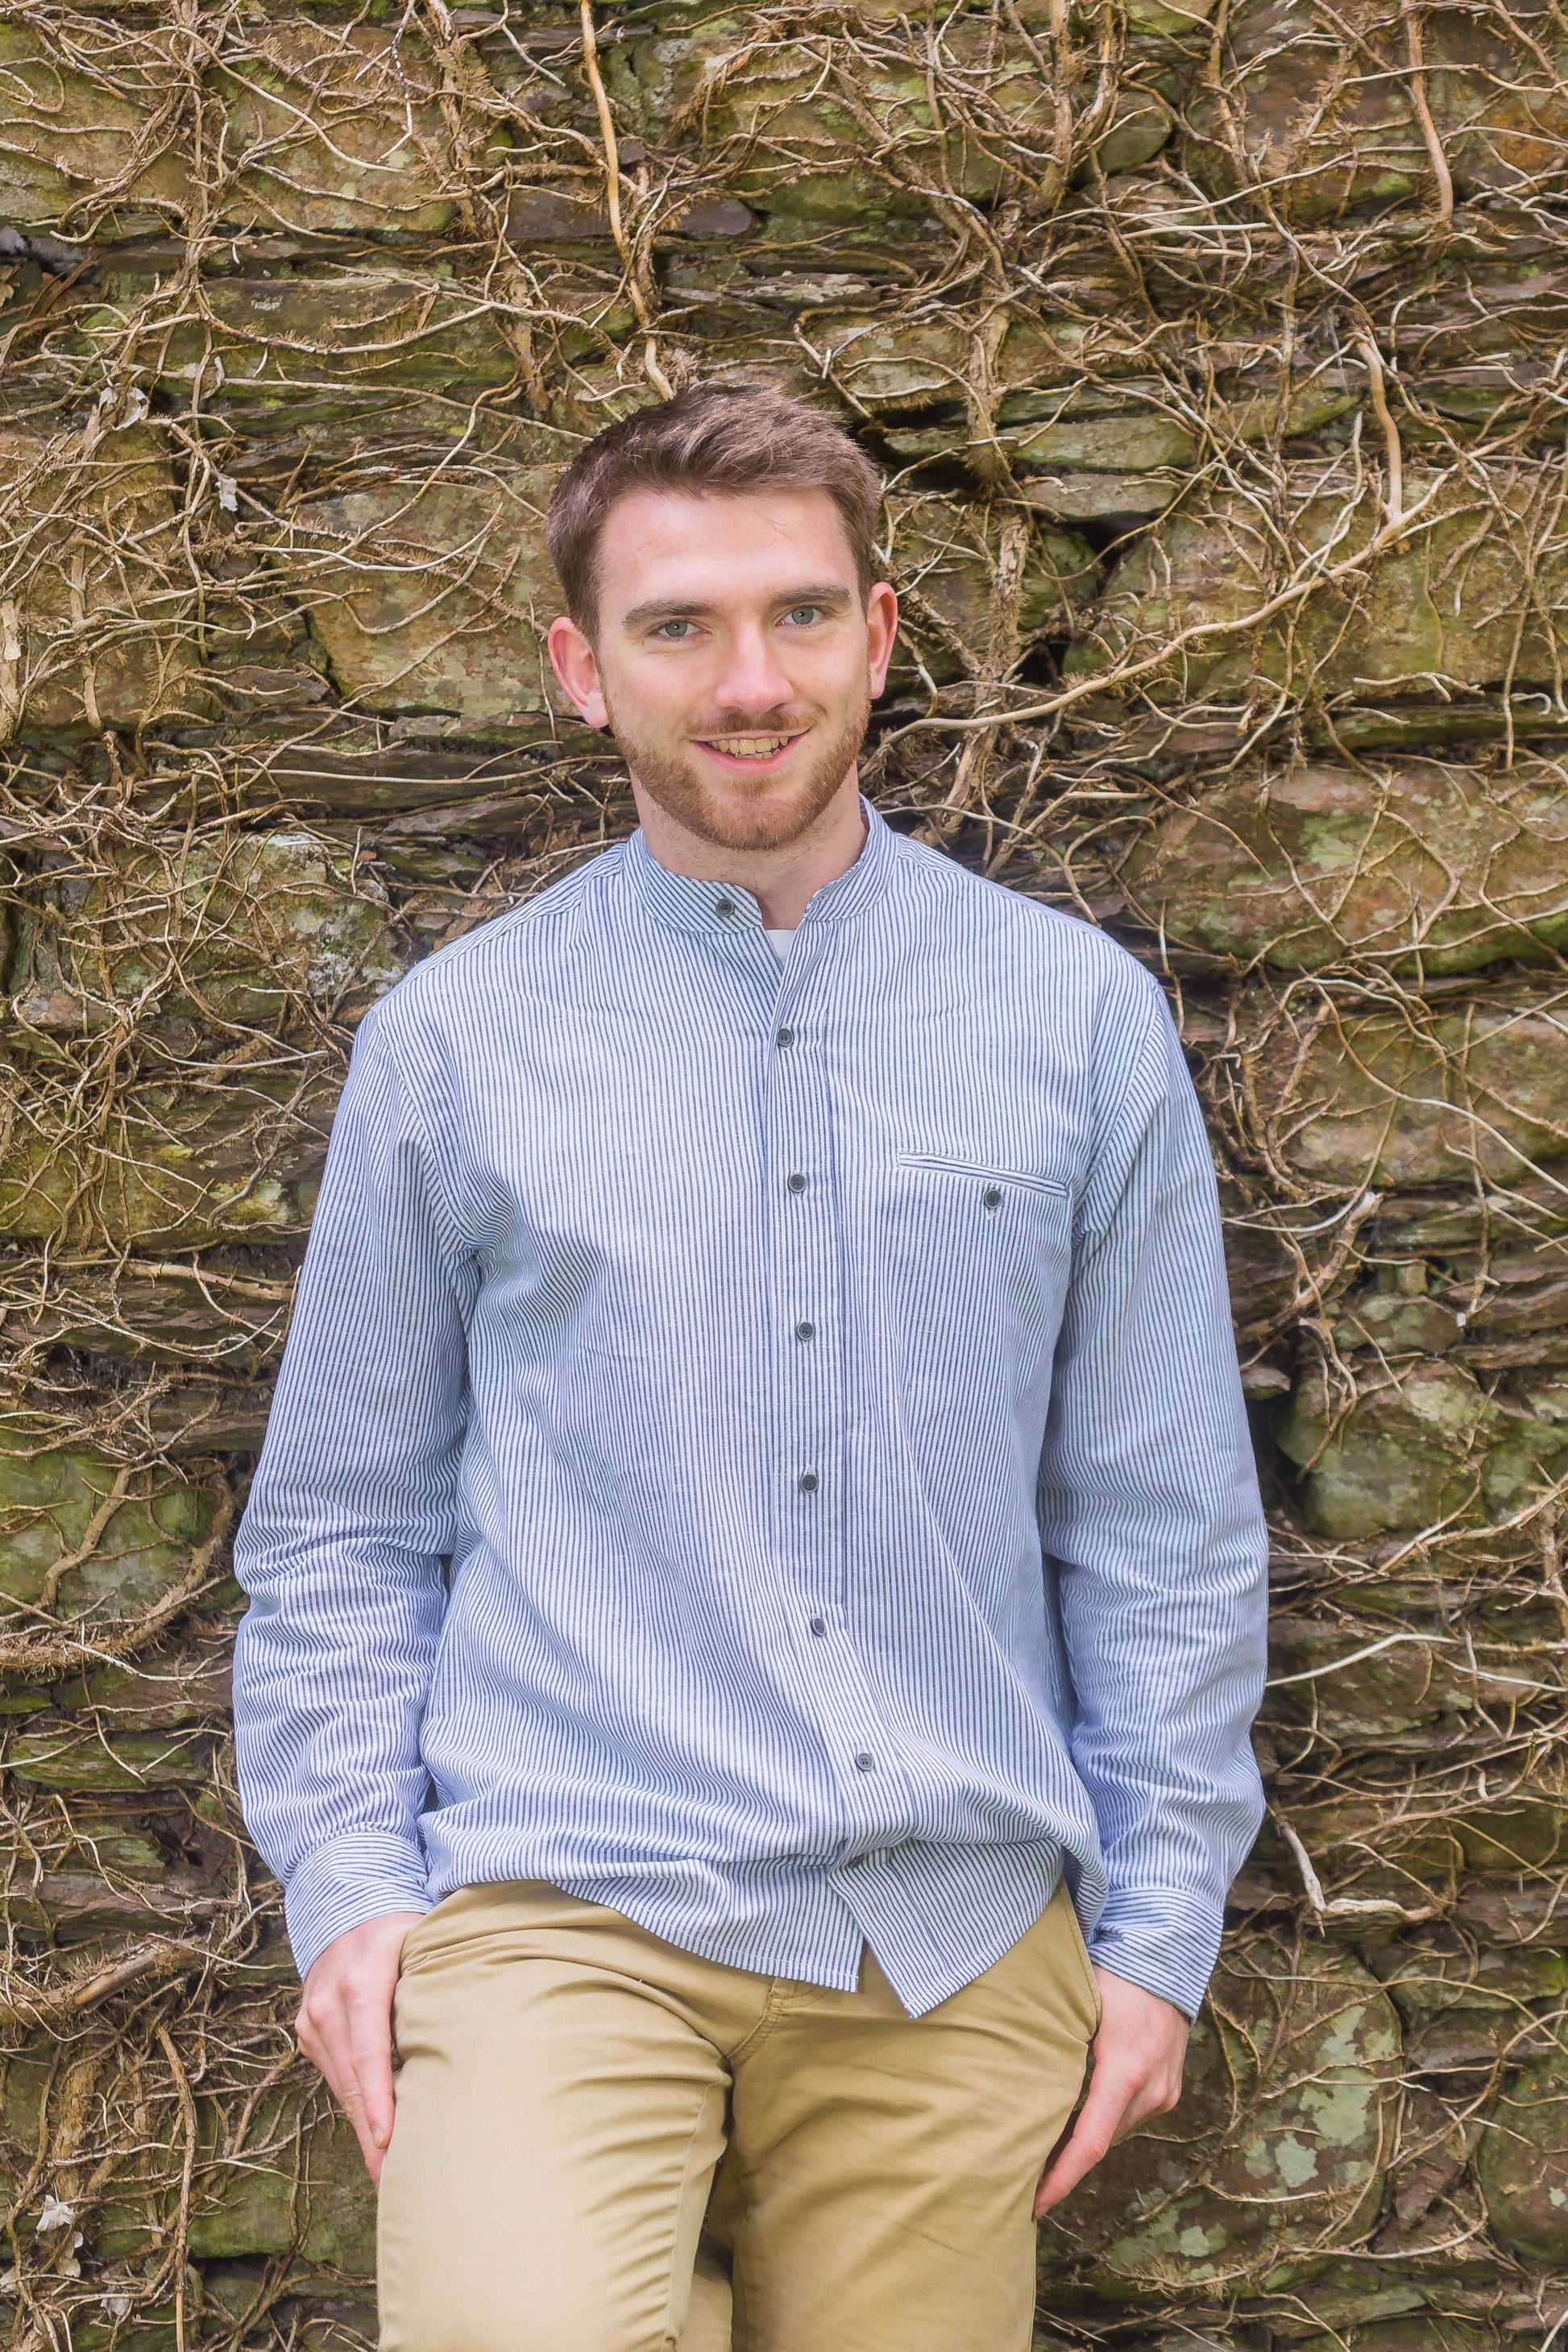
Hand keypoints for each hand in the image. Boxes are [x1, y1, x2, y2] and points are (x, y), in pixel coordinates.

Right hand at [295, 1910, 425, 2183]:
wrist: (345, 1903)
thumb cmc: (403, 1928)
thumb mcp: (426, 1943)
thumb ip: (443, 1982)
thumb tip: (481, 2029)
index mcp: (362, 1981)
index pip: (370, 2051)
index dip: (380, 2099)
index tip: (388, 2142)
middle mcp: (329, 2003)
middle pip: (353, 2081)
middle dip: (373, 2136)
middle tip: (395, 2185)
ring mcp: (312, 2020)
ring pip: (342, 2086)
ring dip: (365, 2129)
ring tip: (390, 2175)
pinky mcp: (308, 2032)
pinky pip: (336, 2076)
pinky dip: (358, 2105)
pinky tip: (378, 2135)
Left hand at [1034, 1966, 1188, 2213]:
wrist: (1167, 1959)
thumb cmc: (1113, 1974)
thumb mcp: (1077, 2006)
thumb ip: (1053, 2046)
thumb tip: (1012, 2081)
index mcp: (1124, 2072)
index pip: (1091, 2143)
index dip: (1062, 2179)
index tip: (1036, 2205)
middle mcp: (1150, 2091)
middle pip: (1101, 2142)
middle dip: (1065, 2165)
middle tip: (1021, 2180)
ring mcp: (1164, 2093)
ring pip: (1115, 2131)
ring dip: (1084, 2141)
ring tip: (1040, 2152)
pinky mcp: (1169, 2089)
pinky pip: (1130, 2116)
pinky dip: (1104, 2120)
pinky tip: (1074, 2120)